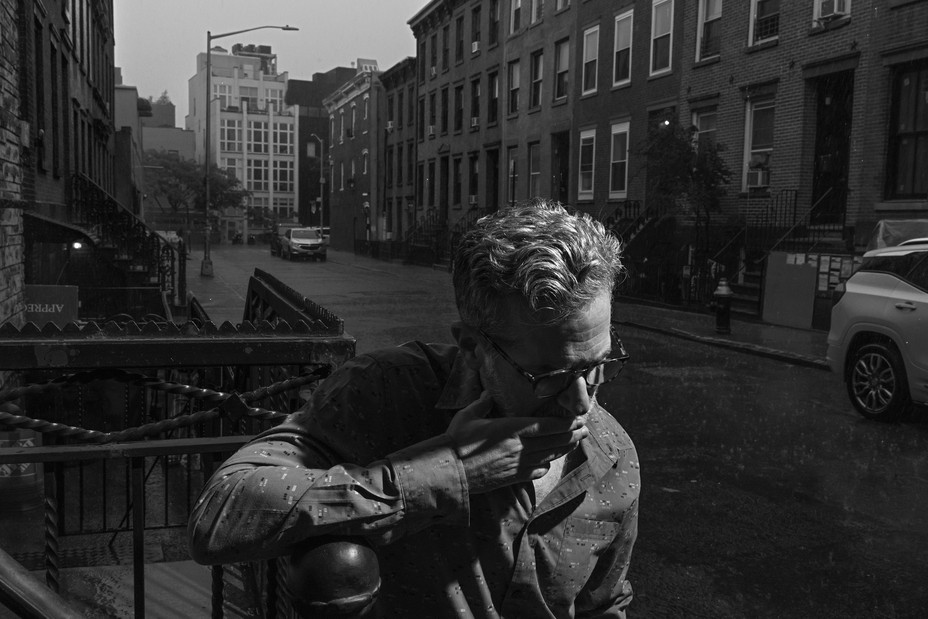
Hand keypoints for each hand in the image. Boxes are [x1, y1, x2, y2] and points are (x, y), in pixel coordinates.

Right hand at [446, 391, 587, 494]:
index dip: (565, 424)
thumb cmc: (456, 441)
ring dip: (563, 450)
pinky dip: (545, 466)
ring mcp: (518, 464)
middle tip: (584, 431)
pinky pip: (536, 471)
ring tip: (574, 443)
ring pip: (549, 456)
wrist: (449, 471)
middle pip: (553, 441)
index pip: (547, 426)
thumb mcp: (468, 416)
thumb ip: (482, 404)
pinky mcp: (513, 478)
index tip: (578, 420)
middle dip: (571, 436)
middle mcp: (520, 447)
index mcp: (512, 429)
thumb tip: (488, 394)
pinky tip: (548, 462)